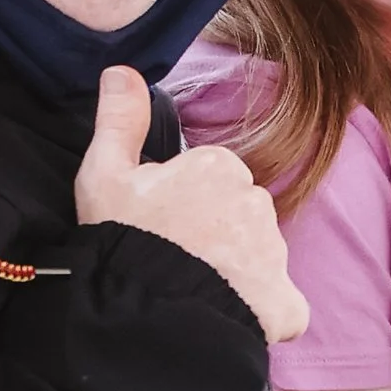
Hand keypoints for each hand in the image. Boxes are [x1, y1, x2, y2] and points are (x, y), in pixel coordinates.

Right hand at [76, 67, 310, 344]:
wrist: (146, 320)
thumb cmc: (122, 245)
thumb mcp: (104, 176)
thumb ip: (118, 120)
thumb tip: (123, 71)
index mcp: (217, 167)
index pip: (209, 178)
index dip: (181, 203)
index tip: (159, 226)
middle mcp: (255, 202)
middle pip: (237, 214)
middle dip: (213, 233)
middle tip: (174, 259)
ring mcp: (275, 254)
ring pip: (258, 255)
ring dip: (234, 271)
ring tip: (193, 291)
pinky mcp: (286, 302)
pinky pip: (278, 303)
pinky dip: (259, 311)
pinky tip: (226, 316)